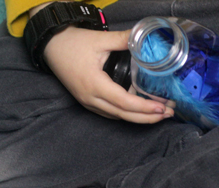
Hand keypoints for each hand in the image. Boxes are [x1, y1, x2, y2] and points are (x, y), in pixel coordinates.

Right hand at [42, 26, 173, 122]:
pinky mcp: (87, 101)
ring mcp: (87, 102)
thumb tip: (144, 38)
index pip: (124, 102)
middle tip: (167, 114)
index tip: (162, 107)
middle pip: (123, 115)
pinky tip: (140, 110)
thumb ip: (124, 39)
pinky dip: (126, 114)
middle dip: (147, 118)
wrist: (50, 45)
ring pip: (117, 117)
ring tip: (158, 114)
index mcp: (94, 84)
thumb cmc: (72, 42)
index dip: (145, 108)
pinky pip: (109, 113)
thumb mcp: (100, 39)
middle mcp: (90, 98)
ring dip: (138, 118)